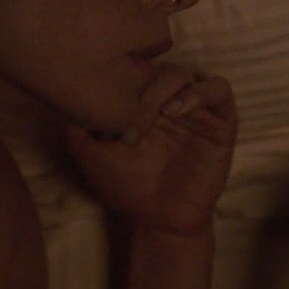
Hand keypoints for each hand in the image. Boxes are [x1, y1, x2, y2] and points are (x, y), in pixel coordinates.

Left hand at [65, 64, 236, 236]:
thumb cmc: (126, 186)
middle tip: (134, 123)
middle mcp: (169, 101)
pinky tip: (178, 111)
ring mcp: (196, 110)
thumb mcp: (90, 154)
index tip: (109, 113)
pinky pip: (219, 89)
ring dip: (169, 88)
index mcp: (142, 102)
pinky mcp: (222, 122)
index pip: (135, 70)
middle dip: (144, 92)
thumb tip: (66, 94)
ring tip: (160, 114)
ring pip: (188, 73)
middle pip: (160, 69)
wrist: (158, 219)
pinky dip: (200, 92)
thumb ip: (78, 125)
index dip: (121, 83)